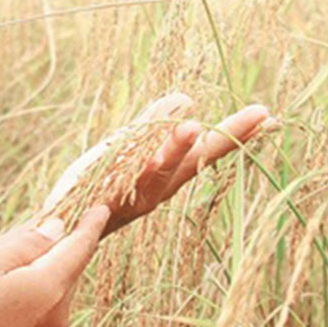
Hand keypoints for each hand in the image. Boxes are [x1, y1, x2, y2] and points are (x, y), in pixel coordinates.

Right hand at [0, 204, 110, 326]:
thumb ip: (26, 243)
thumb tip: (57, 229)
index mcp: (51, 286)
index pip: (81, 246)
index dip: (91, 223)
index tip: (101, 206)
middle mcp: (58, 311)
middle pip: (73, 265)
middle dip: (72, 240)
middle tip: (69, 214)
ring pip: (59, 284)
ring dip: (54, 262)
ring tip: (40, 243)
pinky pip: (47, 301)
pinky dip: (42, 281)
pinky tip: (21, 278)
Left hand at [42, 93, 272, 233]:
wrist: (59, 228)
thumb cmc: (99, 184)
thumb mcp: (128, 147)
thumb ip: (152, 124)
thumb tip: (185, 98)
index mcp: (167, 174)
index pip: (208, 150)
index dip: (238, 133)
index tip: (268, 115)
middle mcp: (156, 189)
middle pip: (194, 161)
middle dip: (222, 139)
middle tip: (254, 117)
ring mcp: (130, 198)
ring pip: (156, 173)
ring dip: (174, 151)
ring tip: (192, 127)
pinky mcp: (100, 202)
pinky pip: (117, 185)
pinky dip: (128, 172)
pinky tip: (142, 154)